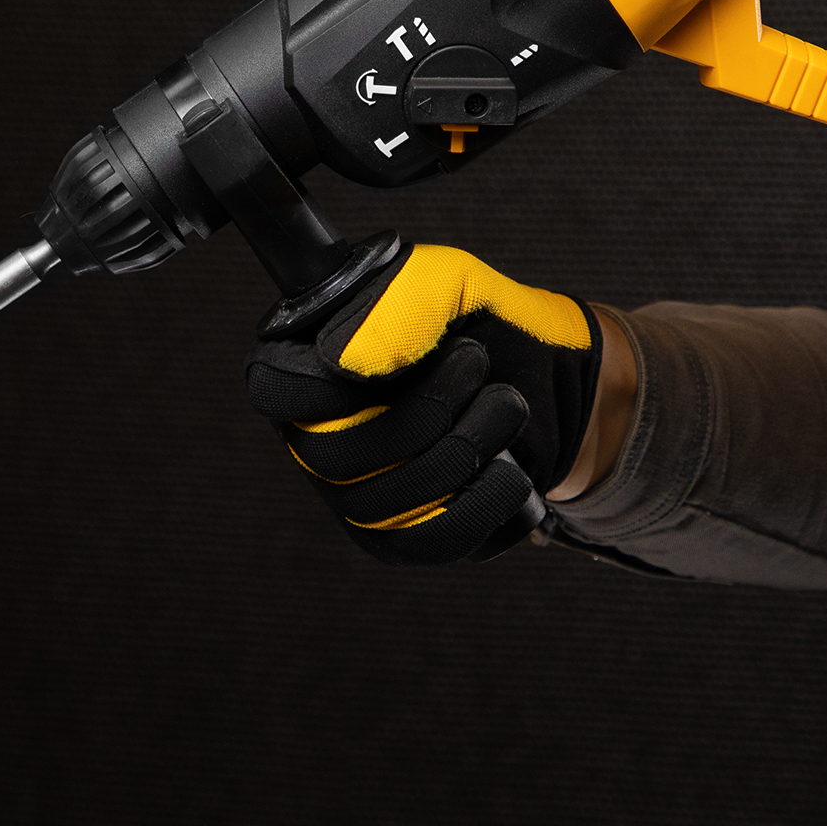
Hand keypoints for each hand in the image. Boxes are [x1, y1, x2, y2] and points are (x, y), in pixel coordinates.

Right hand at [244, 242, 632, 564]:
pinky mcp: (400, 538)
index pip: (274, 388)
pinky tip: (509, 468)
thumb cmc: (484, 323)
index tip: (398, 361)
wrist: (552, 381)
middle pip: (332, 453)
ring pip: (381, 501)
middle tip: (476, 360)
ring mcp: (353, 493)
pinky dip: (478, 504)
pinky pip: (422, 543)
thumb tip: (343, 363)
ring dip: (465, 446)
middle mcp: (315, 433)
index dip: (324, 384)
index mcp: (306, 362)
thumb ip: (398, 303)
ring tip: (506, 402)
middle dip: (426, 409)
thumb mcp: (451, 282)